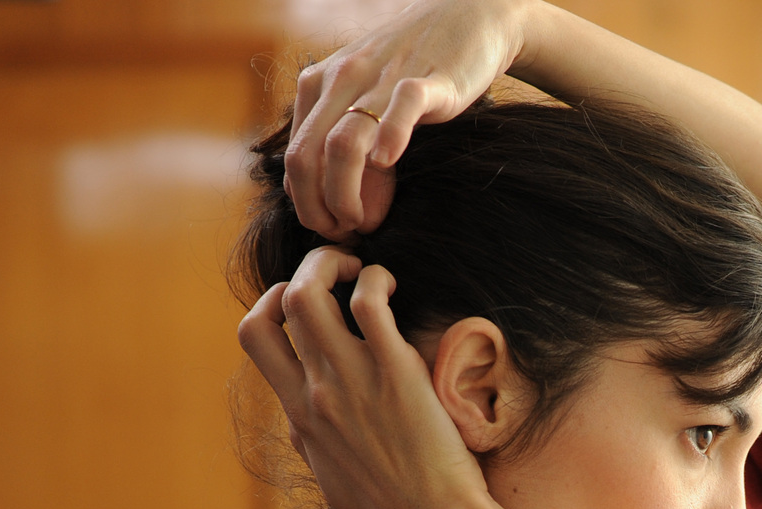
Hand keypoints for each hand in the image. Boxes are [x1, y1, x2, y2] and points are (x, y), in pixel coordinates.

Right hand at [237, 248, 488, 508]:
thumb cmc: (392, 505)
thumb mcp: (330, 475)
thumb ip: (309, 440)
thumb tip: (299, 421)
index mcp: (298, 412)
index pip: (254, 336)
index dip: (270, 301)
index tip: (303, 300)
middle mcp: (316, 392)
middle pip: (277, 304)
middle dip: (304, 269)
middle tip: (337, 270)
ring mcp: (351, 380)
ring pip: (309, 293)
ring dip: (332, 263)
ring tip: (361, 269)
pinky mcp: (394, 372)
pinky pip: (368, 301)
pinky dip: (374, 278)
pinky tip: (390, 288)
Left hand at [285, 0, 539, 237]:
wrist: (467, 17)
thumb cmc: (414, 69)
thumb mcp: (365, 100)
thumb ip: (342, 142)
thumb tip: (326, 202)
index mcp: (318, 85)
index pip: (294, 157)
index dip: (305, 203)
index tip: (332, 229)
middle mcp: (341, 80)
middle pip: (306, 156)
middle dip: (316, 207)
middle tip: (342, 234)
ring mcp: (382, 79)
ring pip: (342, 143)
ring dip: (343, 193)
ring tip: (360, 221)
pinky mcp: (427, 80)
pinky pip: (401, 110)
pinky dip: (390, 140)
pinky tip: (388, 162)